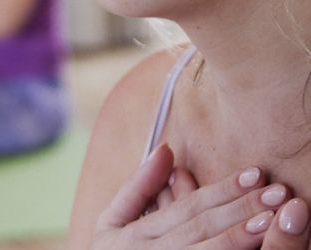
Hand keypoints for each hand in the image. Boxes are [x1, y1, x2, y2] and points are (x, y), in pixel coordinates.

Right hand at [92, 144, 292, 248]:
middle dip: (241, 208)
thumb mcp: (112, 222)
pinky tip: (259, 246)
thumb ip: (138, 187)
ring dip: (241, 235)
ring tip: (273, 218)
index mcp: (134, 234)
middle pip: (202, 228)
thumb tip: (166, 149)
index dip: (222, 190)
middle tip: (277, 192)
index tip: (254, 174)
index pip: (187, 208)